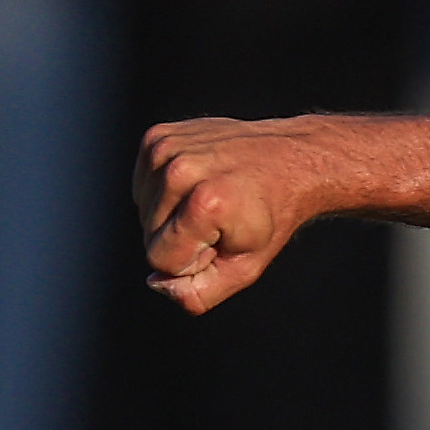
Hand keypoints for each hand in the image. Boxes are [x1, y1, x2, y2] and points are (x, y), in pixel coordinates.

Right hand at [135, 115, 358, 312]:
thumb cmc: (268, 218)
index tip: (221, 241)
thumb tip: (156, 284)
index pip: (160, 259)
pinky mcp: (156, 137)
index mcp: (205, 204)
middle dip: (182, 237)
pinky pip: (142, 186)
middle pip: (149, 234)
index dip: (192, 259)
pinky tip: (197, 183)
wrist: (287, 161)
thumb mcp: (246, 268)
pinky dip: (166, 192)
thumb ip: (200, 292)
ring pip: (143, 211)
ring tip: (210, 200)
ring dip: (172, 215)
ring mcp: (165, 148)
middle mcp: (180, 170)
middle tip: (219, 220)